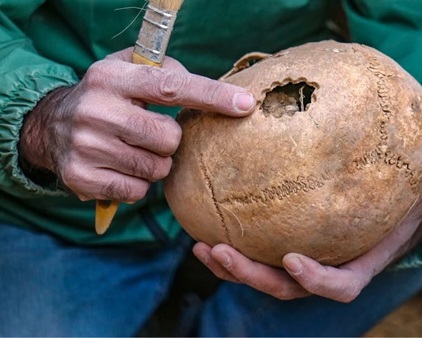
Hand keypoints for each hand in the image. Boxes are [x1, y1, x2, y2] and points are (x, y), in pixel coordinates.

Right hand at [18, 47, 254, 201]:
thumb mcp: (128, 71)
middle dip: (169, 141)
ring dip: (154, 163)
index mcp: (112, 77)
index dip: (212, 96)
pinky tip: (119, 168)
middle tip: (150, 134)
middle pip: (169, 139)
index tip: (245, 104)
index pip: (171, 86)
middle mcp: (95, 109)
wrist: (48, 126)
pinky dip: (136, 184)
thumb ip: (168, 72)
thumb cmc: (108, 98)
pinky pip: (137, 192)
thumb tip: (216, 94)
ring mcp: (85, 145)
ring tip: (131, 149)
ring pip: (156, 169)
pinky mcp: (81, 177)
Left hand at [193, 139, 421, 301]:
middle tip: (220, 251)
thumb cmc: (404, 208)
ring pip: (263, 277)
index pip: (338, 287)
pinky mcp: (284, 248)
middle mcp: (326, 270)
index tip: (292, 259)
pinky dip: (230, 248)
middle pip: (286, 288)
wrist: (384, 216)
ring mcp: (303, 263)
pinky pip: (255, 256)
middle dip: (252, 276)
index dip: (315, 280)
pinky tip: (204, 227)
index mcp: (358, 264)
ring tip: (202, 245)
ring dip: (230, 267)